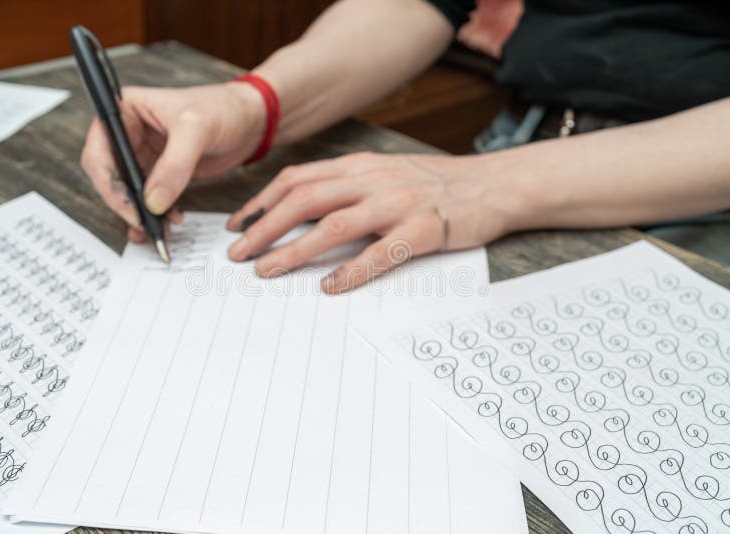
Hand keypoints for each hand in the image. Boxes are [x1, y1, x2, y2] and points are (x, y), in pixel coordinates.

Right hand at [80, 82, 264, 240]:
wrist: (250, 120)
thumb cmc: (223, 108)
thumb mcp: (197, 129)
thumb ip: (174, 164)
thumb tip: (153, 202)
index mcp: (124, 110)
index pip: (99, 151)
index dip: (109, 183)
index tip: (130, 208)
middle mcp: (128, 132)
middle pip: (109, 176)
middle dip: (125, 203)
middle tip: (144, 225)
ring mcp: (143, 154)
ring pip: (128, 191)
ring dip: (140, 213)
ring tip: (159, 230)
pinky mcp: (160, 172)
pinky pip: (149, 198)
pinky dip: (156, 214)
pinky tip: (172, 220)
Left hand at [225, 151, 523, 293]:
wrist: (491, 186)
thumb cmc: (433, 185)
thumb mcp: (384, 173)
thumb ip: (346, 186)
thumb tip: (298, 209)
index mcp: (359, 166)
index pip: (297, 179)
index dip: (261, 202)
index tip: (238, 225)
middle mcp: (372, 180)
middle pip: (305, 200)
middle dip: (265, 228)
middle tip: (238, 254)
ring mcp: (398, 203)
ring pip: (335, 224)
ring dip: (295, 249)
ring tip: (268, 270)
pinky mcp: (423, 229)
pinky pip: (381, 252)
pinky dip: (352, 270)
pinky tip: (330, 287)